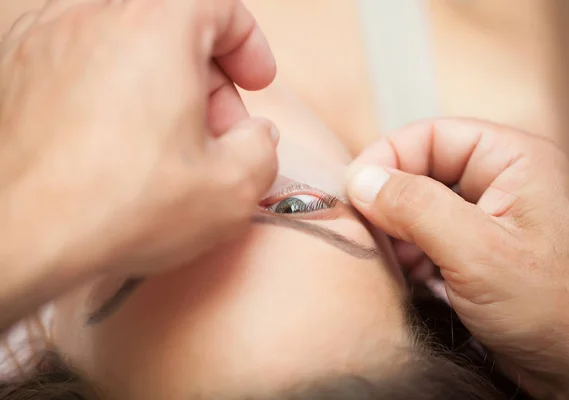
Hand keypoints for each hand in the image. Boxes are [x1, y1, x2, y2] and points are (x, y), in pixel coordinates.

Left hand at [0, 0, 276, 329]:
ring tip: (167, 139)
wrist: (18, 240)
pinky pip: (83, 62)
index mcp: (155, 26)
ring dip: (159, 82)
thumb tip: (254, 136)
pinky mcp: (15, 71)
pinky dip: (112, 88)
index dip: (249, 44)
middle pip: (173, 26)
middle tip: (218, 133)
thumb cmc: (118, 207)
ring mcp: (46, 40)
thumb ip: (262, 149)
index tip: (255, 82)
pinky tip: (117, 139)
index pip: (218, 4)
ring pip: (127, 43)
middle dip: (208, 77)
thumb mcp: (233, 189)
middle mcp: (93, 16)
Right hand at [346, 118, 568, 398]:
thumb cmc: (554, 311)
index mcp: (514, 160)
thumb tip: (363, 179)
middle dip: (392, 202)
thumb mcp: (477, 253)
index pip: (433, 136)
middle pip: (423, 170)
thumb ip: (416, 208)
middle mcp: (501, 181)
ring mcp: (488, 217)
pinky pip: (428, 235)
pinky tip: (413, 277)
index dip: (389, 157)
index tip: (355, 187)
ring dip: (399, 232)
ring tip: (396, 261)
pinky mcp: (476, 248)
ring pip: (421, 205)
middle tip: (367, 230)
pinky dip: (412, 254)